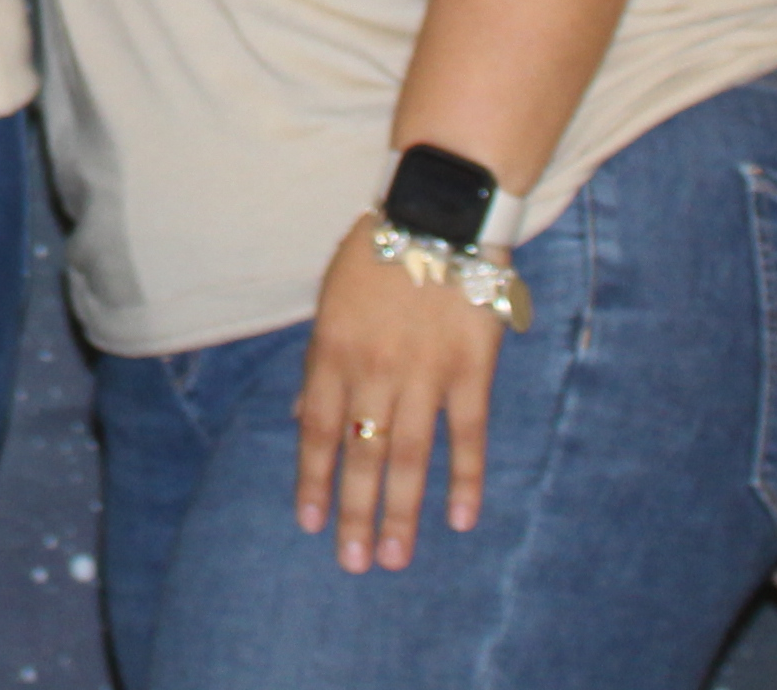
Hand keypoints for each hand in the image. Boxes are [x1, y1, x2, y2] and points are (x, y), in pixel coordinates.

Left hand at [294, 223, 505, 574]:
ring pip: (408, 455)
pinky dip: (466, 478)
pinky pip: (467, 435)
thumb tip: (305, 415)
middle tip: (354, 563)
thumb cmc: (377, 254)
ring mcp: (424, 373)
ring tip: (394, 557)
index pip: (317, 430)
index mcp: (332, 351)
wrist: (438, 214)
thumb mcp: (330, 300)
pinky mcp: (471, 370)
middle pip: (361, 453)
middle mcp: (373, 369)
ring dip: (401, 510)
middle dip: (355, 512)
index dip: (314, 479)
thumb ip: (320, 362)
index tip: (312, 523)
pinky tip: (462, 518)